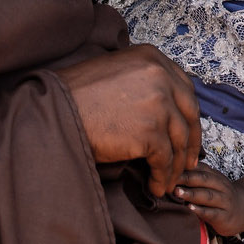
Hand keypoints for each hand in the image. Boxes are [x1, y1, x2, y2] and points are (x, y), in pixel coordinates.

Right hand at [53, 44, 200, 195]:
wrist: (53, 113)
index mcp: (151, 58)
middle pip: (189, 113)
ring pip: (178, 140)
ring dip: (175, 165)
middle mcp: (160, 76)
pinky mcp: (150, 131)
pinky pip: (165, 159)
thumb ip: (142, 82)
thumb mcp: (114, 73)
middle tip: (187, 161)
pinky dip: (162, 176)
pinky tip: (156, 186)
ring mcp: (158, 103)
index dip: (188, 114)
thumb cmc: (74, 97)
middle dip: (190, 141)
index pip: (184, 88)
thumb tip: (162, 108)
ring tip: (168, 180)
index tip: (187, 132)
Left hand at [172, 164, 243, 237]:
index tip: (169, 170)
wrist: (243, 210)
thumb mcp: (212, 182)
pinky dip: (201, 210)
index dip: (185, 169)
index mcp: (216, 176)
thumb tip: (173, 169)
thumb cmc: (220, 196)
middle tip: (170, 180)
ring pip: (208, 196)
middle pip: (204, 180)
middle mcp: (221, 187)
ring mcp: (224, 202)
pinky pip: (212, 213)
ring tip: (177, 193)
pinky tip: (190, 208)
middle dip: (187, 179)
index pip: (201, 169)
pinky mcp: (224, 217)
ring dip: (191, 194)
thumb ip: (197, 176)